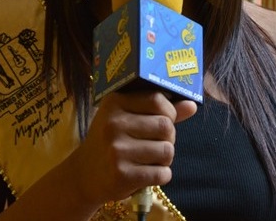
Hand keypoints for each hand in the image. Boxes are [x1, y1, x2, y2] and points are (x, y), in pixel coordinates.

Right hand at [67, 91, 196, 206]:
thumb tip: (192, 105)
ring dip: (165, 159)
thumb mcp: (127, 118)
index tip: (164, 120)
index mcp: (115, 102)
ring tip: (150, 159)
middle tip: (155, 143)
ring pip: (167, 151)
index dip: (169, 112)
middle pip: (166, 126)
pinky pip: (162, 173)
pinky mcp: (122, 174)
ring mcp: (117, 150)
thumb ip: (160, 111)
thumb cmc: (111, 141)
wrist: (83, 174)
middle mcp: (113, 124)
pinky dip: (162, 175)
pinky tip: (148, 174)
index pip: (158, 100)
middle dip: (169, 137)